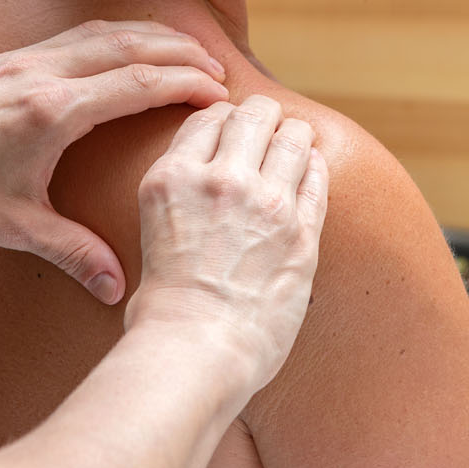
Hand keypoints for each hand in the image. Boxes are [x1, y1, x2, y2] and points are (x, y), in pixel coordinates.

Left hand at [0, 21, 229, 302]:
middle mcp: (41, 74)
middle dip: (180, 51)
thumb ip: (70, 252)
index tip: (221, 93)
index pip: (137, 84)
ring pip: (102, 32)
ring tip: (185, 51)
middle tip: (219, 67)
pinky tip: (125, 49)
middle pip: (129, 45)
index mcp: (51, 111)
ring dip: (150, 37)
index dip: (185, 84)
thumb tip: (117, 289)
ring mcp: (22, 61)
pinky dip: (114, 36)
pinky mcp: (7, 61)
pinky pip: (76, 36)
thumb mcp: (11, 227)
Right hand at [127, 96, 328, 390]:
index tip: (233, 128)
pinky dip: (315, 167)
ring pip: (293, 136)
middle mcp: (219, 178)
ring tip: (295, 144)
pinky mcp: (302, 230)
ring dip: (295, 136)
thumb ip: (178, 199)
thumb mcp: (151, 233)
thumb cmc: (164, 313)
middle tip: (269, 128)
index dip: (225, 118)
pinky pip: (317, 176)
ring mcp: (265, 201)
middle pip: (253, 114)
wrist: (196, 353)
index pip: (207, 118)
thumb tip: (196, 195)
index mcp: (172, 178)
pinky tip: (312, 170)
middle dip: (264, 118)